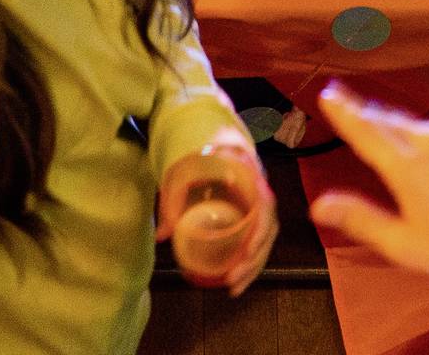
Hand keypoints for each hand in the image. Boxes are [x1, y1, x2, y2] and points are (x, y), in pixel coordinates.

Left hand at [158, 139, 276, 295]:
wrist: (212, 142)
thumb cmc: (201, 156)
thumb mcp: (184, 173)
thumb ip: (173, 201)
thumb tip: (161, 236)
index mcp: (249, 175)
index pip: (265, 204)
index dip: (260, 230)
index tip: (248, 252)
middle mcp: (259, 191)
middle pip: (267, 229)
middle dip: (254, 259)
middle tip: (233, 279)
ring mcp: (258, 205)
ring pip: (265, 239)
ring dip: (253, 266)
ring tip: (234, 287)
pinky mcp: (252, 216)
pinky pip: (257, 241)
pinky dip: (249, 262)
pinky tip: (236, 279)